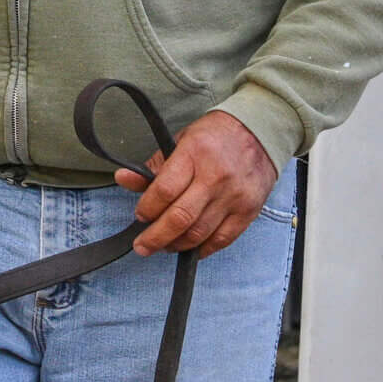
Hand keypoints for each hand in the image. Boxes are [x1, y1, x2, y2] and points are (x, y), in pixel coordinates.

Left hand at [117, 109, 280, 256]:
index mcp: (195, 154)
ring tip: (163, 245)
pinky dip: (202, 249)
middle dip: (155, 237)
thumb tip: (123, 178)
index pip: (164, 190)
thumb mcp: (180, 141)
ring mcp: (234, 197)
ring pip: (199, 233)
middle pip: (180, 218)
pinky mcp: (248, 211)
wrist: (259, 132)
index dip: (147, 209)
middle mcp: (216, 177)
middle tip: (142, 246)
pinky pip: (221, 240)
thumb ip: (154, 166)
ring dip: (176, 245)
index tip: (140, 216)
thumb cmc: (214, 137)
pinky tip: (189, 247)